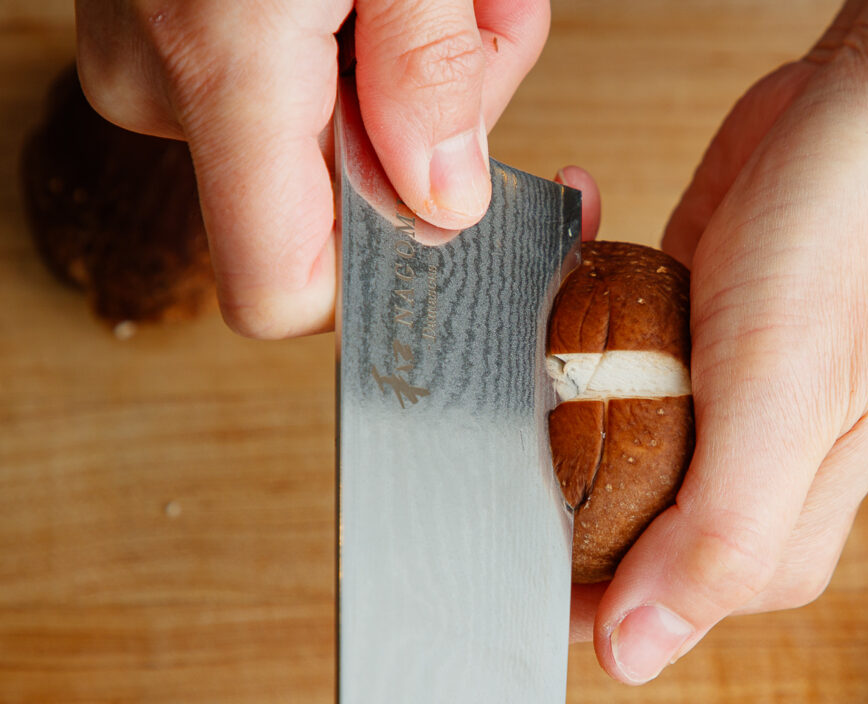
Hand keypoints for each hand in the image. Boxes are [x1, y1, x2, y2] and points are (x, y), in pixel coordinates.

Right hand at [75, 0, 550, 337]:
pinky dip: (374, 32)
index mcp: (222, 65)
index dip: (376, 282)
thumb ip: (429, 64)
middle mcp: (172, 81)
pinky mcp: (182, 24)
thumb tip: (444, 200)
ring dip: (425, 61)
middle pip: (341, 195)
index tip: (459, 223)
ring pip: (333, 129)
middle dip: (440, 117)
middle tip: (478, 7)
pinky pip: (300, 77)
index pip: (281, 288)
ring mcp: (166, 53)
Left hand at [569, 0, 867, 682]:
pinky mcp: (678, 346)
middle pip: (600, 525)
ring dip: (554, 376)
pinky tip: (587, 240)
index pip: (634, 605)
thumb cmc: (858, 250)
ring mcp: (704, 415)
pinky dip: (577, 301)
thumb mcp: (785, 403)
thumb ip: (718, 538)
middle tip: (529, 388)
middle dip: (543, 465)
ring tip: (559, 304)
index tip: (496, 511)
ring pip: (588, 440)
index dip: (556, 574)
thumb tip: (629, 655)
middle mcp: (736, 487)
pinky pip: (598, 353)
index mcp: (772, 538)